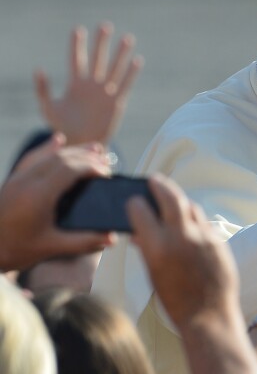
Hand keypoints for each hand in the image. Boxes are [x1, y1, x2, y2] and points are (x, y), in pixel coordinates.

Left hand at [0, 135, 112, 270]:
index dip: (92, 167)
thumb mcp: (52, 248)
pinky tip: (58, 140)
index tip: (107, 173)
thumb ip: (84, 241)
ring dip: (73, 151)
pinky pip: (32, 158)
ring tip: (95, 149)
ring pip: (48, 155)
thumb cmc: (15, 250)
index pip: (70, 170)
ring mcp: (17, 179)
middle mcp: (27, 182)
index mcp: (38, 196)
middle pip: (61, 158)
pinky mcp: (12, 181)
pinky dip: (48, 148)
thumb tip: (111, 237)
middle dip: (87, 156)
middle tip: (106, 162)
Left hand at [35, 23, 142, 144]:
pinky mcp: (117, 102)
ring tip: (128, 38)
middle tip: (105, 25)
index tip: (78, 29)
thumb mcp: (48, 109)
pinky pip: (126, 85)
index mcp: (75, 85)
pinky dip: (132, 73)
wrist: (81, 143)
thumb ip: (43, 90)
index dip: (77, 45)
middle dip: (101, 43)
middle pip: (98, 59)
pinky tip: (138, 60)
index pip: (77, 60)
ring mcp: (106, 92)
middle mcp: (92, 85)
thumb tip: (39, 69)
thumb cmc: (61, 127)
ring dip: (121, 54)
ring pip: (115, 69)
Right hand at [128, 175, 238, 327]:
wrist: (209, 316)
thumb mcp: (152, 274)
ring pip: (191, 207)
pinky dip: (195, 222)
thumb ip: (147, 248)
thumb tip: (139, 232)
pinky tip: (190, 227)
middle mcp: (182, 236)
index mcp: (158, 246)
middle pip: (171, 196)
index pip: (140, 210)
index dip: (135, 204)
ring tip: (172, 203)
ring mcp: (205, 236)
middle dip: (160, 185)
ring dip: (180, 203)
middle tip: (155, 180)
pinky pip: (204, 223)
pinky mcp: (220, 240)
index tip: (134, 201)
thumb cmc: (175, 301)